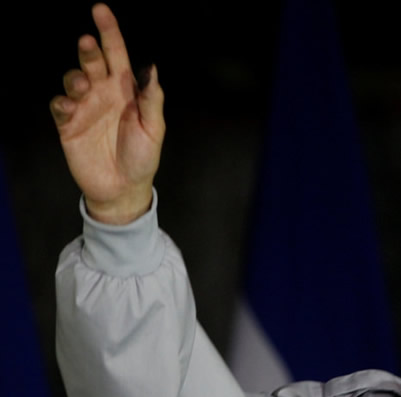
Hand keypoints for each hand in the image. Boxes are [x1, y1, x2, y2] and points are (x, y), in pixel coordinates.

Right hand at [50, 3, 164, 224]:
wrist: (123, 188)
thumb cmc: (142, 157)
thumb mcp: (154, 129)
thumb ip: (151, 99)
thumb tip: (152, 68)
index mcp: (127, 90)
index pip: (117, 54)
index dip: (109, 32)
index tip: (100, 10)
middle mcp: (104, 93)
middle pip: (93, 62)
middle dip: (89, 50)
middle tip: (87, 44)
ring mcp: (85, 107)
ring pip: (73, 79)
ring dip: (75, 76)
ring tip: (82, 84)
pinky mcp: (69, 124)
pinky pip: (60, 105)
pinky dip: (62, 102)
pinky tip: (69, 106)